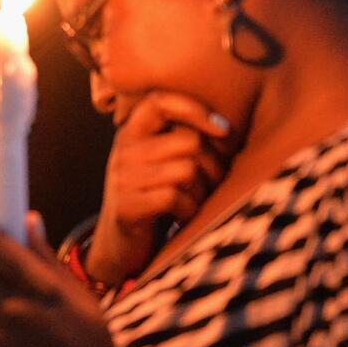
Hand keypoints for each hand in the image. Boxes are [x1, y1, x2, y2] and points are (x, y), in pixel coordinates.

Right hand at [88, 91, 233, 283]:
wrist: (120, 245)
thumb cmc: (154, 198)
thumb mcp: (158, 162)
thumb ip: (179, 141)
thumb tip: (227, 130)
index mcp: (131, 133)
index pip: (159, 101)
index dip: (194, 108)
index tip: (222, 129)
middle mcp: (123, 150)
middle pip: (189, 142)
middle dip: (213, 166)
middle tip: (212, 184)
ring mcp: (122, 178)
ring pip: (187, 170)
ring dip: (202, 192)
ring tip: (196, 202)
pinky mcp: (127, 207)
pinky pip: (175, 198)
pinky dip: (189, 210)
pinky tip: (182, 218)